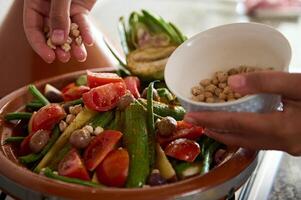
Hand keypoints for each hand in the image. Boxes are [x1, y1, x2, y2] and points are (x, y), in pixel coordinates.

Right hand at [23, 0, 95, 62]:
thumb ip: (58, 15)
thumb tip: (58, 40)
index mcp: (35, 3)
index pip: (32, 28)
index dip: (39, 45)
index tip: (49, 58)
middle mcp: (48, 9)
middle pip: (51, 34)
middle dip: (59, 48)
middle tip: (65, 58)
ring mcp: (64, 10)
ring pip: (68, 32)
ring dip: (74, 45)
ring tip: (80, 56)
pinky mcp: (80, 10)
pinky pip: (82, 24)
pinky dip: (86, 33)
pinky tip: (89, 41)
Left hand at [184, 71, 300, 155]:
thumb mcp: (299, 84)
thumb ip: (266, 82)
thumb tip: (232, 82)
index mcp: (281, 129)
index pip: (235, 124)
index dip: (210, 119)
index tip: (190, 117)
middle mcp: (282, 143)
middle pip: (238, 139)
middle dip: (214, 131)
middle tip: (195, 123)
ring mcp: (287, 146)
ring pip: (248, 143)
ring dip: (227, 135)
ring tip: (210, 126)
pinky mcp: (291, 143)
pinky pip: (259, 142)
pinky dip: (243, 135)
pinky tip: (239, 128)